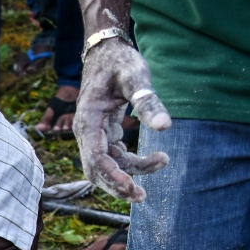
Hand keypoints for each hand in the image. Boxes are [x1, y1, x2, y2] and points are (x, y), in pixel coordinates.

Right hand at [73, 37, 171, 200]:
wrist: (105, 53)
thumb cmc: (119, 62)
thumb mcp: (135, 75)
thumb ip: (147, 101)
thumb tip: (165, 127)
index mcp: (88, 120)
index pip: (95, 157)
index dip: (112, 175)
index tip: (133, 186)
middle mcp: (85, 132)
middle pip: (95, 170)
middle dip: (117, 185)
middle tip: (143, 196)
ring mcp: (93, 136)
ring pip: (106, 167)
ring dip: (129, 175)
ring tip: (162, 163)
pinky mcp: (103, 136)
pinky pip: (114, 158)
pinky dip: (133, 164)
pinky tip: (157, 159)